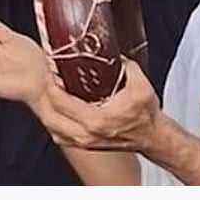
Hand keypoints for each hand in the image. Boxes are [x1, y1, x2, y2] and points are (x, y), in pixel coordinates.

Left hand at [35, 61, 163, 153]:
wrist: (153, 137)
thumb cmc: (147, 116)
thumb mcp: (141, 86)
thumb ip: (127, 66)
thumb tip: (115, 54)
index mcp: (97, 119)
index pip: (61, 101)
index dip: (52, 84)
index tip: (52, 71)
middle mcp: (86, 134)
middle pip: (49, 116)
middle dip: (45, 96)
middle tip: (48, 80)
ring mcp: (84, 142)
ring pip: (51, 128)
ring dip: (47, 111)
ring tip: (50, 94)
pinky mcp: (85, 145)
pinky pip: (59, 136)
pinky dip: (55, 124)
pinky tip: (58, 112)